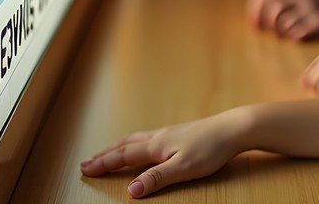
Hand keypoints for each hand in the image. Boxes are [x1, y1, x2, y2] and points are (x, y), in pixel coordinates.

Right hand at [80, 114, 240, 197]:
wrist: (234, 128)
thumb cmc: (211, 149)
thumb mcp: (184, 168)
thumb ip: (157, 178)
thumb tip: (131, 190)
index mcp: (157, 145)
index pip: (124, 156)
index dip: (103, 164)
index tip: (85, 170)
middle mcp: (159, 136)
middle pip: (125, 145)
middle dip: (105, 155)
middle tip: (86, 163)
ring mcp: (169, 133)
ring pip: (136, 139)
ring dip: (118, 147)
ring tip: (106, 153)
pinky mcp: (180, 133)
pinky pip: (148, 137)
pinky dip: (134, 143)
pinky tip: (141, 145)